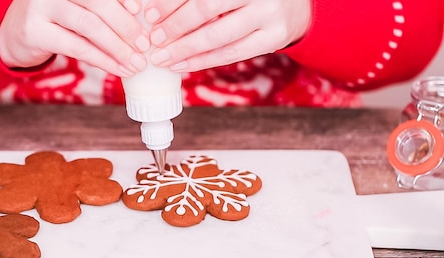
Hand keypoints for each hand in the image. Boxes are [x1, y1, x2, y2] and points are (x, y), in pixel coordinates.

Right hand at [0, 0, 149, 76]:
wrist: (13, 35)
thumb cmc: (56, 19)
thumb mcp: (76, 6)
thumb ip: (100, 9)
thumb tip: (140, 23)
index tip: (141, 13)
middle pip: (98, 3)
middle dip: (125, 26)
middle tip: (144, 45)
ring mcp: (41, 7)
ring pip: (89, 26)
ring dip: (117, 47)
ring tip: (135, 63)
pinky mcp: (36, 32)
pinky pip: (77, 47)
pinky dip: (102, 60)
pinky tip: (118, 69)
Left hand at [144, 0, 311, 71]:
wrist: (294, 4)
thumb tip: (158, 7)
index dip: (171, 2)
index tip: (149, 14)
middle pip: (207, 8)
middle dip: (176, 26)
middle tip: (154, 39)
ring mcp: (269, 14)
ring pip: (218, 36)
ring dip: (185, 50)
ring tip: (162, 58)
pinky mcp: (274, 38)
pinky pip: (231, 54)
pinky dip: (202, 61)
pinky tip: (182, 65)